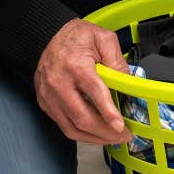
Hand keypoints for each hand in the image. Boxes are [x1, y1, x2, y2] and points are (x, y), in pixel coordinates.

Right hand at [34, 18, 133, 144]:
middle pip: (82, 117)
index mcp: (75, 65)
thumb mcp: (104, 38)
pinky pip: (63, 125)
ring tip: (112, 138)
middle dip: (105, 132)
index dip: (108, 112)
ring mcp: (49, 95)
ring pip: (71, 127)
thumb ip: (117, 61)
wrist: (51, 34)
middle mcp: (58, 83)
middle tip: (123, 135)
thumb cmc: (78, 36)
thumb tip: (128, 84)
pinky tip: (95, 132)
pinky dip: (81, 133)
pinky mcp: (45, 102)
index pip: (93, 92)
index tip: (120, 126)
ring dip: (94, 138)